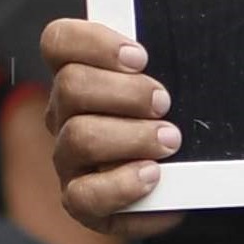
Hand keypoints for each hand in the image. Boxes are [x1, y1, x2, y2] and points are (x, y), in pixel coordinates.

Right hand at [44, 15, 178, 230]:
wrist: (184, 185)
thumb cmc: (171, 127)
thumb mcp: (172, 89)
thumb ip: (164, 66)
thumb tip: (182, 53)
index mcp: (79, 77)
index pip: (59, 42)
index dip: (95, 43)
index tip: (140, 57)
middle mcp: (64, 115)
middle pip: (71, 85)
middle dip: (126, 92)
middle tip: (163, 103)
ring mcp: (68, 158)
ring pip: (79, 136)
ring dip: (132, 136)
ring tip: (169, 141)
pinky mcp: (79, 200)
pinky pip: (84, 195)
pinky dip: (123, 185)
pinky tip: (153, 176)